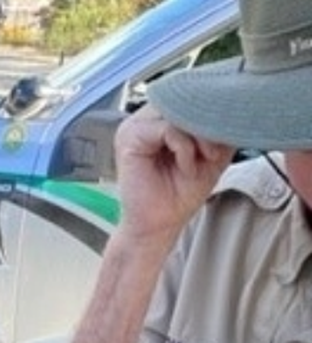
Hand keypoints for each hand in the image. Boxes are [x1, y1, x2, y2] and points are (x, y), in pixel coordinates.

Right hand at [114, 107, 233, 245]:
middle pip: (186, 97)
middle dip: (209, 122)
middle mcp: (147, 115)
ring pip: (178, 110)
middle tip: (216, 151)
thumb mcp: (213, 153)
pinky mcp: (130, 137)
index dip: (213, 106)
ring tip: (203, 160)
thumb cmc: (180, 193)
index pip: (192, 92)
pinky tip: (186, 167)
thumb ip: (220, 126)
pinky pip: (167, 128)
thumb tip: (236, 101)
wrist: (158, 226)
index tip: (231, 125)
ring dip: (198, 136)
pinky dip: (184, 148)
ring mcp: (135, 124)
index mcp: (162, 115)